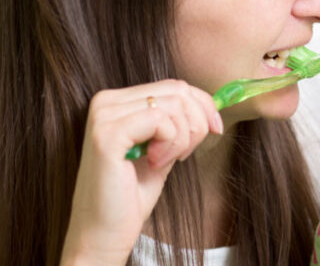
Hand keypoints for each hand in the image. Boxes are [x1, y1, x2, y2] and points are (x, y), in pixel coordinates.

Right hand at [59, 80, 222, 265]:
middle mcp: (105, 102)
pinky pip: (162, 121)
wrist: (103, 234)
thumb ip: (178, 123)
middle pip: (178, 91)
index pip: (173, 86)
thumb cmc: (130, 196)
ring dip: (183, 138)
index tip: (216, 128)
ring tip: (164, 162)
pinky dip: (171, 144)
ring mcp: (103, 116)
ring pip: (174, 105)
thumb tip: (212, 103)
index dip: (203, 105)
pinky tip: (154, 163)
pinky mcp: (107, 134)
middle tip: (185, 155)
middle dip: (197, 123)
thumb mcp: (162, 150)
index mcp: (116, 101)